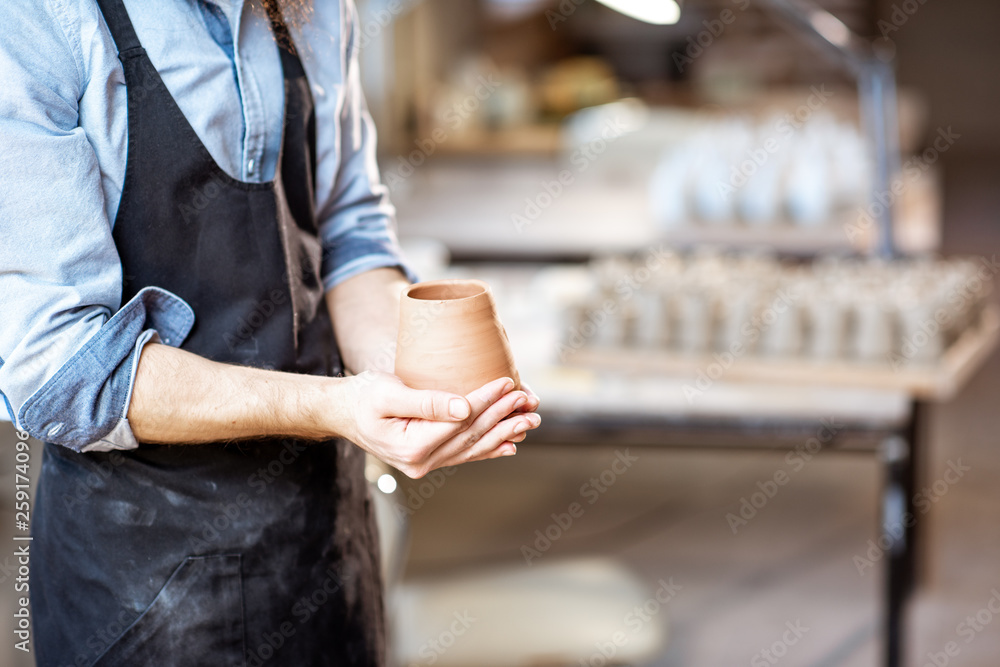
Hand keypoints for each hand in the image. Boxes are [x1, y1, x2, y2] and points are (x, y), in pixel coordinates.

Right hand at [342, 372, 541, 477]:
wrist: (343, 412)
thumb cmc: (362, 397)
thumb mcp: (388, 393)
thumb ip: (426, 402)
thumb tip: (464, 408)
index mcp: (412, 446)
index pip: (460, 422)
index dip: (486, 401)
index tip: (508, 382)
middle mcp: (421, 462)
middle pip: (471, 436)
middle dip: (503, 417)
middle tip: (530, 402)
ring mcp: (426, 464)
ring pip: (473, 447)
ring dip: (504, 433)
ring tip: (529, 419)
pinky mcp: (429, 459)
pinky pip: (464, 455)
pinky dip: (489, 449)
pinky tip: (510, 444)